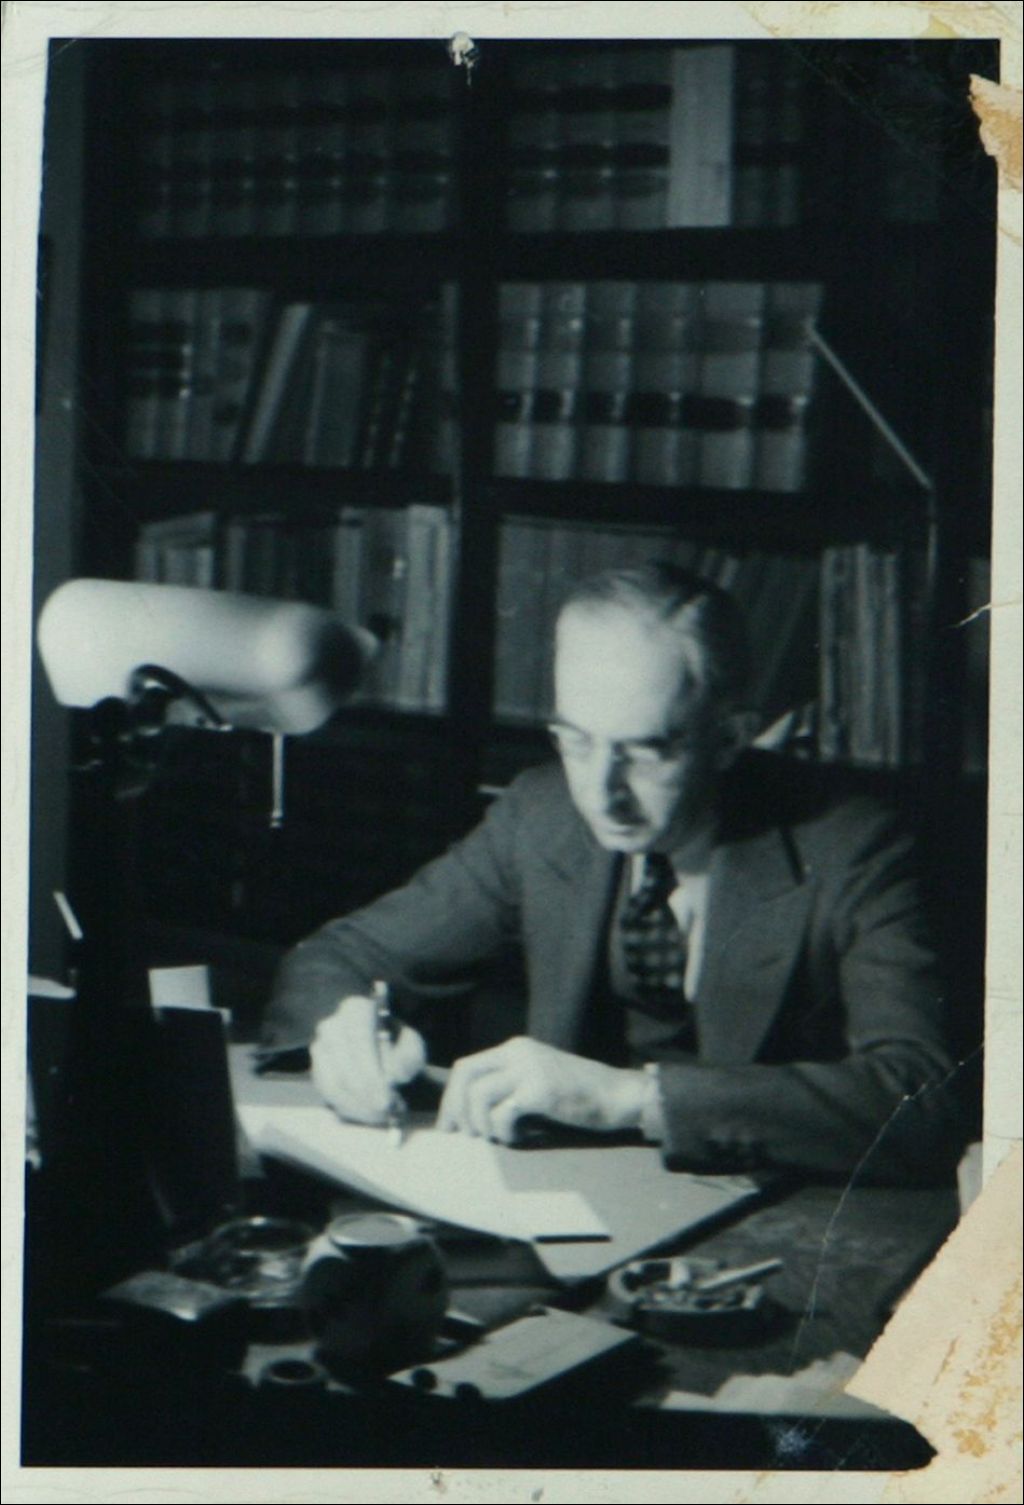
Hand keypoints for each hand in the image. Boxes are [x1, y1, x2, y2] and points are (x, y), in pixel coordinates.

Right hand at [310, 995, 426, 1124]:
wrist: (376, 1039)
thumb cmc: (396, 1041)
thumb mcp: (411, 1043)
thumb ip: (407, 1057)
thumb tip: (393, 1077)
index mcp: (356, 1009)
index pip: (360, 1043)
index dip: (372, 1074)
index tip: (386, 1100)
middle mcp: (331, 1027)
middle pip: (343, 1069)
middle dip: (366, 1097)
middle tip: (386, 1114)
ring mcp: (319, 1049)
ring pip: (332, 1086)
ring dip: (357, 1107)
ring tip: (381, 1116)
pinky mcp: (316, 1070)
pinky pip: (327, 1095)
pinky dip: (348, 1109)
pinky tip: (368, 1114)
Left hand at [436, 1036, 651, 1143]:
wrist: (619, 1095)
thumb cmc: (578, 1095)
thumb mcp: (538, 1079)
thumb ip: (509, 1084)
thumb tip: (469, 1113)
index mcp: (515, 1048)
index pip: (467, 1066)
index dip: (452, 1097)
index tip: (450, 1125)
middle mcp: (519, 1052)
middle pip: (465, 1075)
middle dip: (455, 1108)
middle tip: (462, 1135)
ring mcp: (530, 1069)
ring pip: (478, 1095)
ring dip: (480, 1124)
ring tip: (496, 1138)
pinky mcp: (541, 1090)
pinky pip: (502, 1113)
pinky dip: (503, 1131)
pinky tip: (517, 1138)